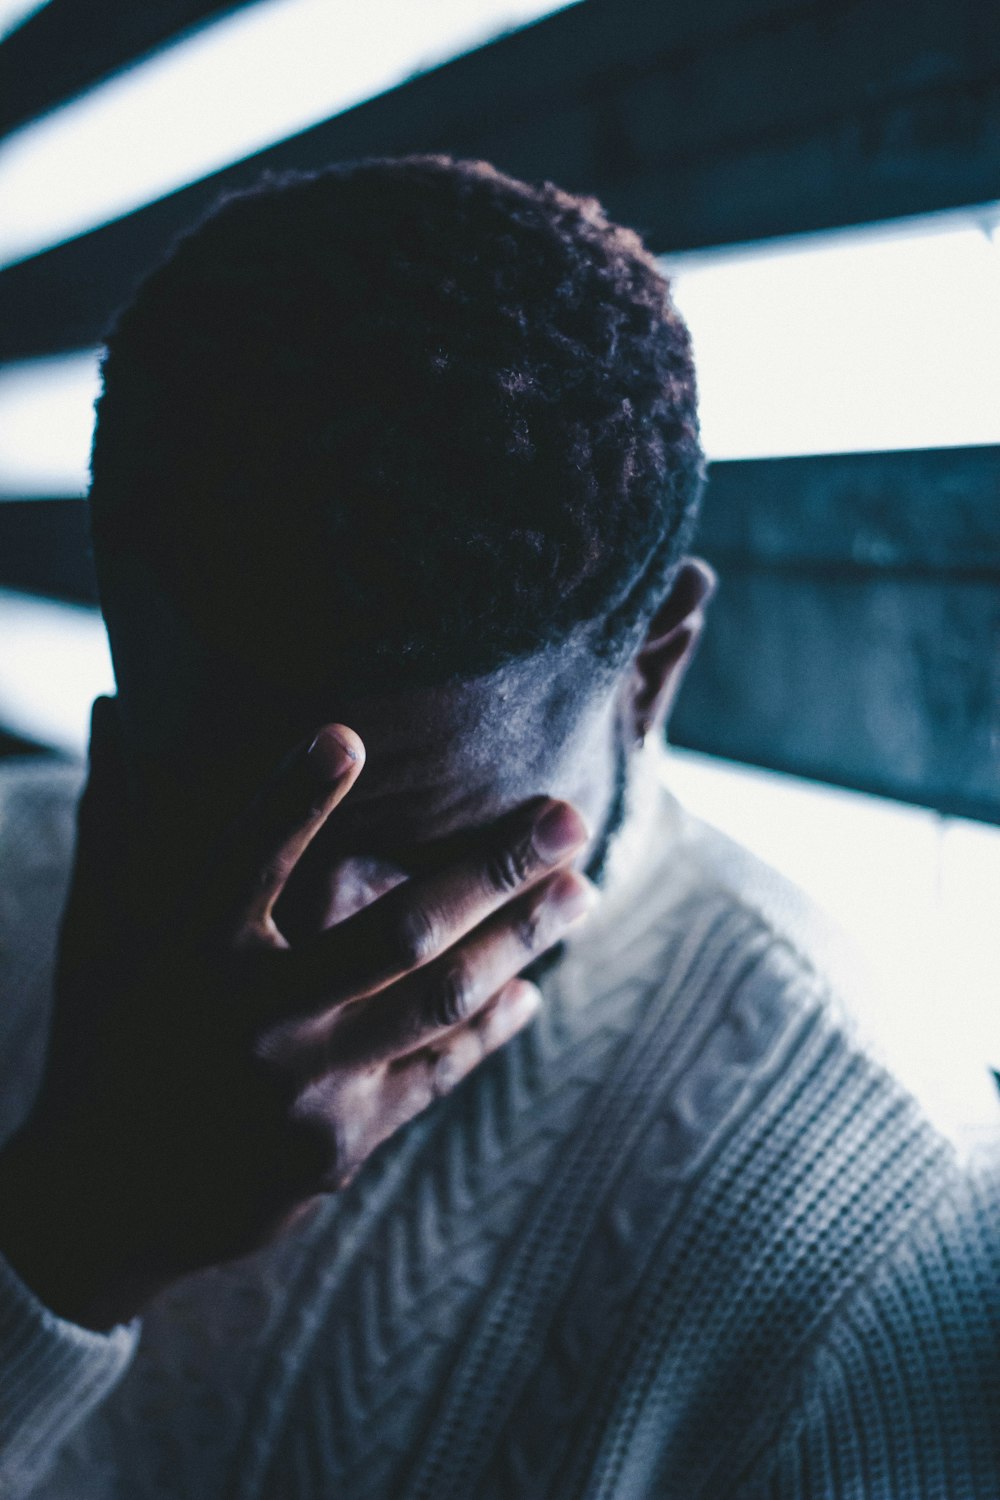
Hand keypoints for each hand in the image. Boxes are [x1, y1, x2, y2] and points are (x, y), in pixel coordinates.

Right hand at [0, 699, 592, 1329]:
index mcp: (188, 956)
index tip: (349, 736)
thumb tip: (108, 711)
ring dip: (521, 939)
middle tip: (570, 817)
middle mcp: (252, 1023)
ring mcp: (304, 1092)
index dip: (293, 797)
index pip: (246, 857)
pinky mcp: (340, 1147)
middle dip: (495, 870)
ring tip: (583, 890)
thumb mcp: (104, 934)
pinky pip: (436, 1073)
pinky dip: (489, 1027)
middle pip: (397, 932)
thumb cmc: (113, 1039)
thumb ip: (119, 823)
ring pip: (439, 1000)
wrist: (107, 1200)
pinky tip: (531, 988)